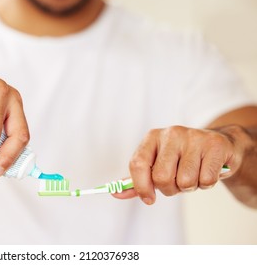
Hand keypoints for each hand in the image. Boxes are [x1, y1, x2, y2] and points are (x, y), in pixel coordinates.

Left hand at [113, 125, 246, 204]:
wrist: (216, 145)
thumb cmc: (181, 158)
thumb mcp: (157, 164)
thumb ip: (136, 180)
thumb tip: (115, 193)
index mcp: (152, 137)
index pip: (137, 164)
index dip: (141, 186)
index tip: (149, 199)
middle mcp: (171, 133)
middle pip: (161, 177)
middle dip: (169, 189)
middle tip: (177, 182)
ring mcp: (194, 137)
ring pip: (185, 182)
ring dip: (189, 187)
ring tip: (193, 174)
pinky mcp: (214, 145)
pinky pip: (206, 181)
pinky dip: (206, 184)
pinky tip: (207, 171)